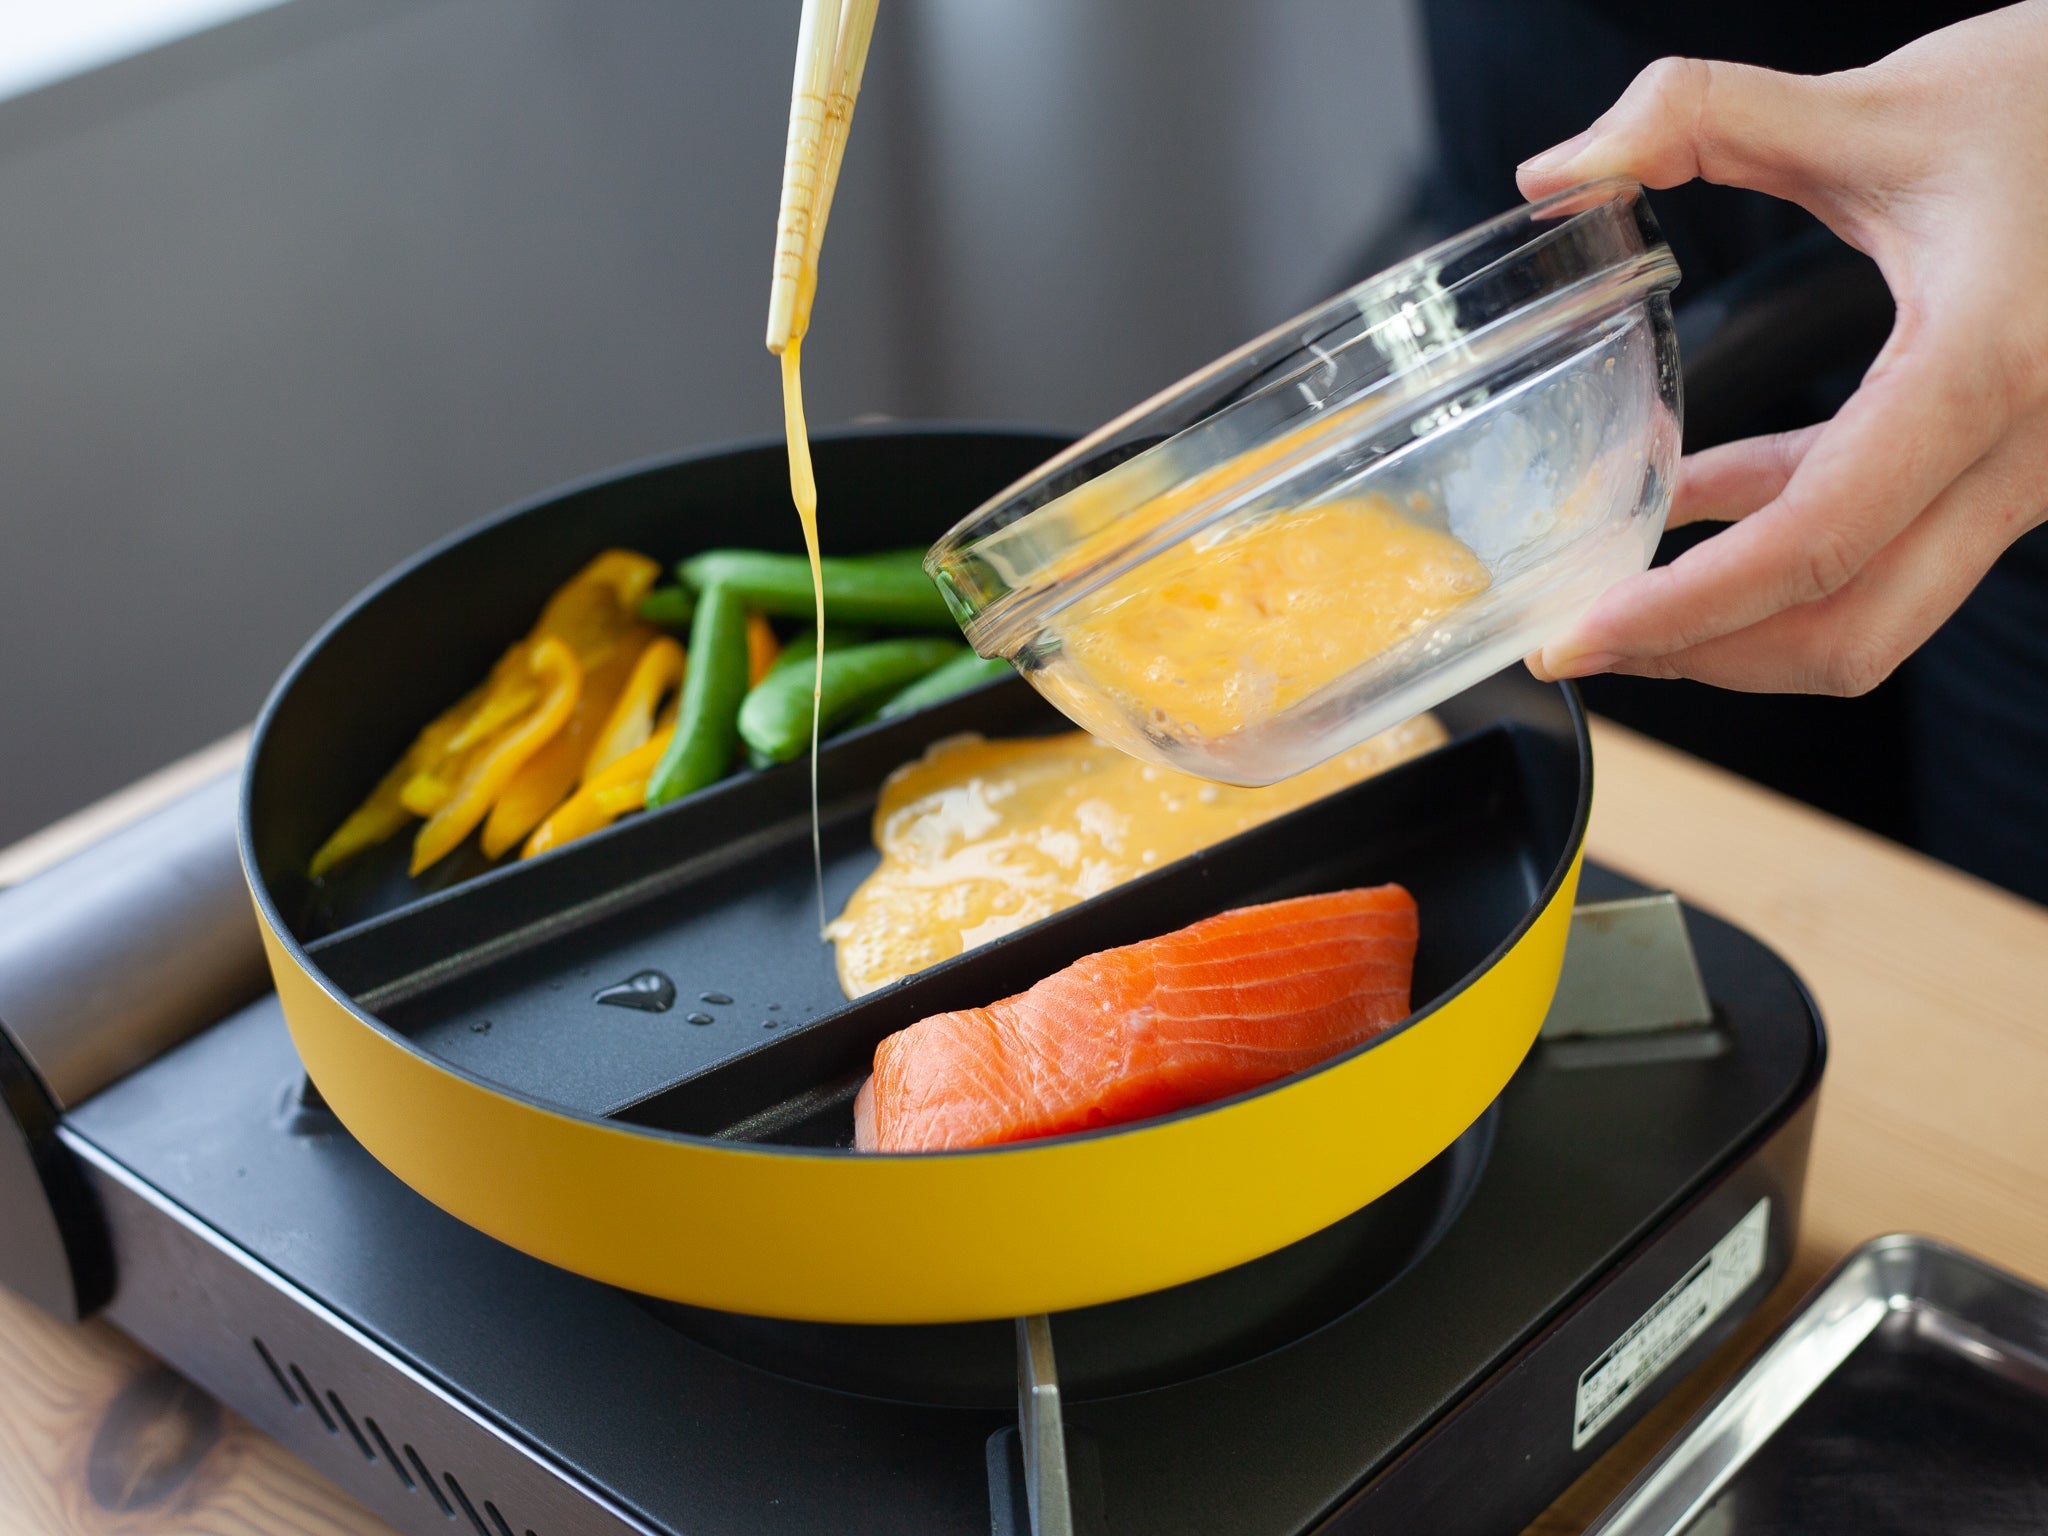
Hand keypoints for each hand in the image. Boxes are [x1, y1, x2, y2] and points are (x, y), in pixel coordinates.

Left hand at [1517, 3, 2047, 693]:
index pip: (1815, 540)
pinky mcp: (2010, 467)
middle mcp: (2025, 448)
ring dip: (1739, 614)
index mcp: (1988, 365)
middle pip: (1852, 628)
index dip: (1685, 608)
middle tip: (1582, 648)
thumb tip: (1557, 167)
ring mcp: (2027, 472)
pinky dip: (1785, 542)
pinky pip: (1890, 542)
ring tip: (1617, 589)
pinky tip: (1694, 500)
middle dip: (1704, 656)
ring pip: (1875, 609)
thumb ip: (1702, 115)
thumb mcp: (1879, 100)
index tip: (1583, 634)